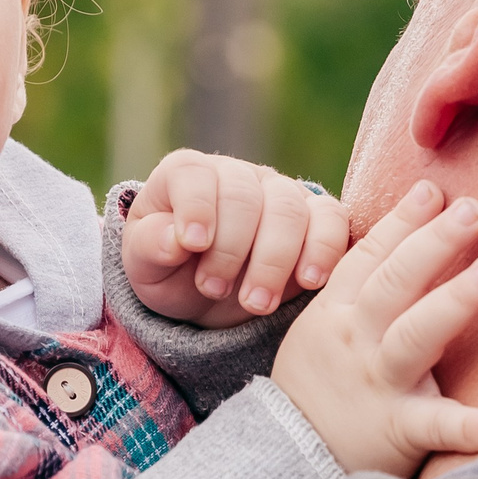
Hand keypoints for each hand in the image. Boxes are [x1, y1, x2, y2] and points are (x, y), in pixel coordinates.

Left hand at [123, 150, 348, 326]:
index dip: (196, 206)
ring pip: (290, 209)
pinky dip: (325, 250)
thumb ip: (150, 246)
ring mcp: (280, 191)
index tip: (193, 245)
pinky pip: (332, 220)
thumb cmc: (171, 271)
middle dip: (231, 249)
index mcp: (186, 174)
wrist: (208, 293)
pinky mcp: (317, 215)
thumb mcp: (145, 266)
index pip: (193, 174)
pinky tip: (310, 282)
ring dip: (274, 261)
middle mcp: (237, 175)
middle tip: (215, 291)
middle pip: (244, 196)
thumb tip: (175, 240)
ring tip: (256, 303)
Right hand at [271, 180, 477, 477]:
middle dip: (434, 242)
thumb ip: (361, 284)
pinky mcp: (397, 429)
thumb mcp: (325, 325)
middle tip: (475, 209)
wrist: (286, 458)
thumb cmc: (322, 383)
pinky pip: (436, 426)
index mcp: (338, 311)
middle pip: (395, 283)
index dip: (402, 221)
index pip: (371, 257)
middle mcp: (355, 340)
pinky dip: (469, 427)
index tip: (434, 189)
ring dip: (455, 301)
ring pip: (415, 335)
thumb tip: (409, 232)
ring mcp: (376, 382)